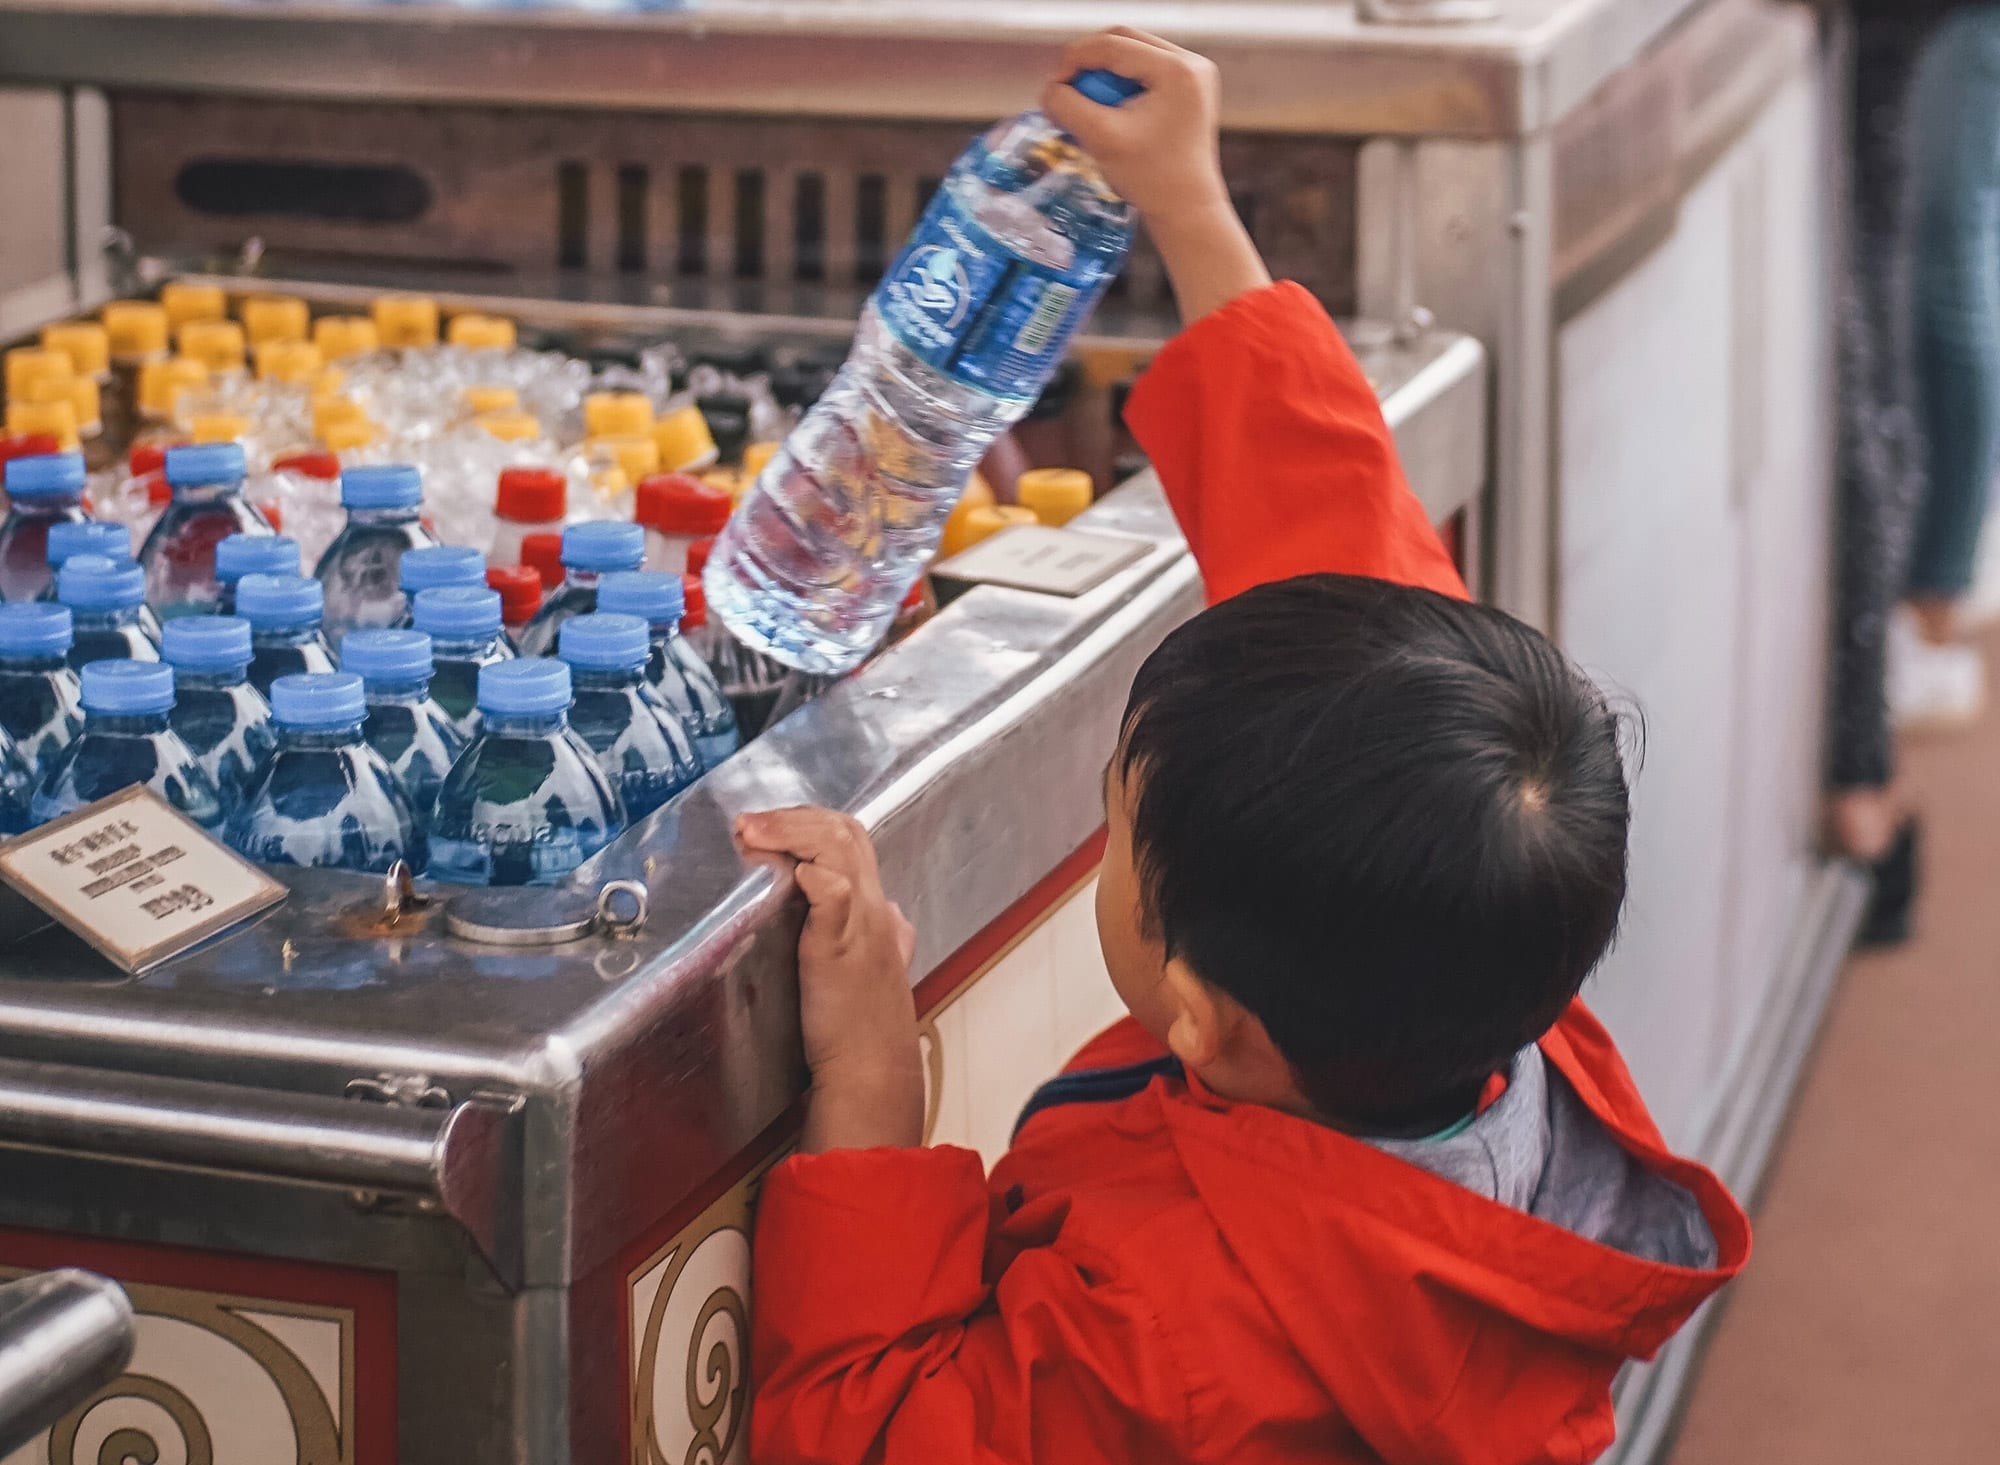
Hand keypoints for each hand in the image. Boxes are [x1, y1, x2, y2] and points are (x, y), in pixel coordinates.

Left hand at [737, 807, 923, 1151]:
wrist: (871, 1072)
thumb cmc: (861, 1031)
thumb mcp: (873, 971)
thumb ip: (877, 937)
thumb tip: (882, 913)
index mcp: (876, 911)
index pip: (851, 841)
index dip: (809, 823)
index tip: (766, 828)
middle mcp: (873, 909)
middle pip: (845, 832)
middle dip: (795, 816)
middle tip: (750, 822)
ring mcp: (861, 924)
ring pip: (838, 848)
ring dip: (790, 831)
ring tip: (750, 832)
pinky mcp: (840, 946)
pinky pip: (833, 892)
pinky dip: (810, 871)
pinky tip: (782, 865)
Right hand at [1040, 29, 1270, 322]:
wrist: (1188, 210)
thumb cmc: (1151, 180)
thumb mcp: (1101, 139)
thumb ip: (1067, 107)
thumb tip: (1049, 90)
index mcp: (1176, 70)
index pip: (1112, 44)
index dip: (1074, 60)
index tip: (1053, 87)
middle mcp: (1191, 63)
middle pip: (1123, 41)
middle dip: (1089, 65)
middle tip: (1067, 93)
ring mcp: (1194, 74)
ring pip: (1132, 54)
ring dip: (1103, 76)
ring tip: (1088, 108)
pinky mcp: (1189, 88)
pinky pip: (1144, 71)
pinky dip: (1120, 86)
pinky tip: (1108, 112)